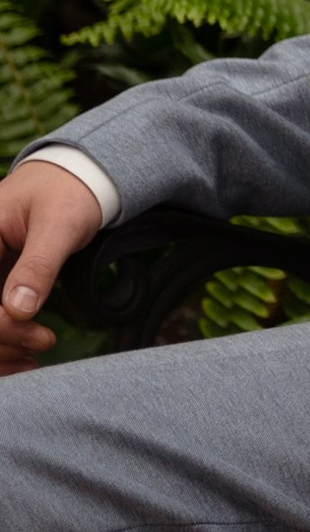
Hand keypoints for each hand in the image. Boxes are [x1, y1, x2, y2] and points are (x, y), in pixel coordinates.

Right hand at [0, 159, 104, 374]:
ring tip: (42, 347)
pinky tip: (28, 354)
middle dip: (2, 338)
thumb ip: (38, 265)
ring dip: (3, 347)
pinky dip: (5, 342)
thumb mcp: (59, 223)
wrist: (79, 178)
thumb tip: (16, 309)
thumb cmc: (69, 191)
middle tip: (44, 342)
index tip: (27, 329)